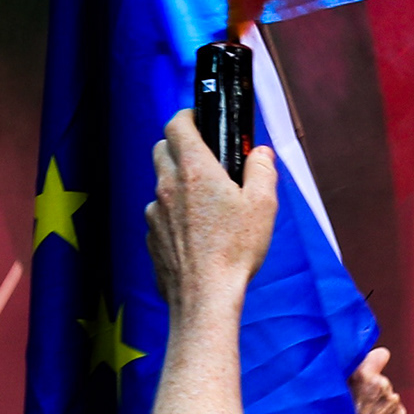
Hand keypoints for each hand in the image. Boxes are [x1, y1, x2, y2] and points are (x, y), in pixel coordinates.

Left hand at [145, 110, 276, 320]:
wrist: (205, 297)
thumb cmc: (235, 250)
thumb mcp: (263, 205)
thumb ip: (262, 170)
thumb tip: (260, 153)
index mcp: (194, 170)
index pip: (177, 124)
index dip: (187, 116)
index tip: (200, 119)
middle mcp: (168, 186)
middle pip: (162, 149)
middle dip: (180, 146)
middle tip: (206, 159)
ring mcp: (155, 213)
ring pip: (161, 184)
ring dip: (178, 183)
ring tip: (207, 203)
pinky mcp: (151, 237)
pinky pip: (159, 214)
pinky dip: (173, 214)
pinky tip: (196, 233)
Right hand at [340, 348, 407, 413]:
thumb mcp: (338, 392)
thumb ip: (356, 371)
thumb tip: (380, 354)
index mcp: (365, 375)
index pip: (380, 355)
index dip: (375, 361)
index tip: (371, 369)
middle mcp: (382, 385)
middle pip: (381, 380)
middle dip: (374, 389)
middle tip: (359, 405)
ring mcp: (394, 401)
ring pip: (388, 397)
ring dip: (380, 404)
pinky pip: (394, 411)